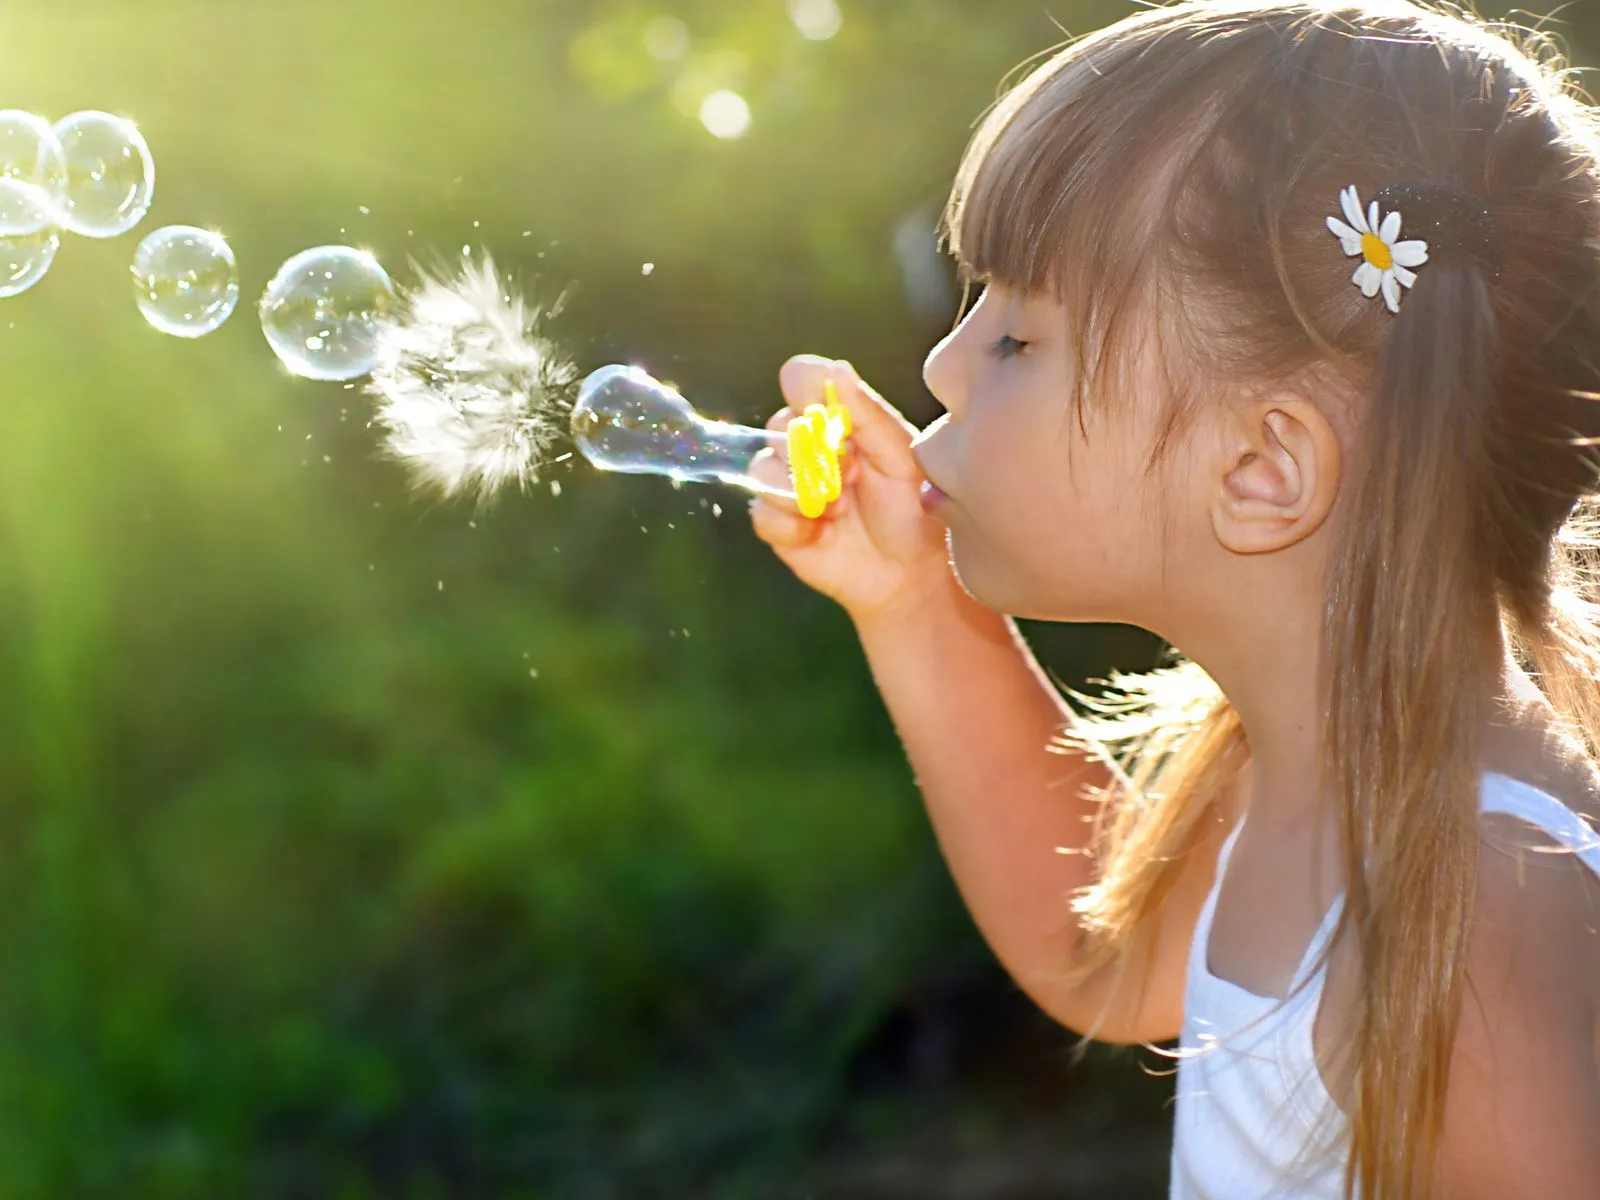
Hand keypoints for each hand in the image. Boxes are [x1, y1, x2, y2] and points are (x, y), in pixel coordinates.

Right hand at [749, 355, 953, 625]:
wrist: (908, 572)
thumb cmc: (911, 508)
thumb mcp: (902, 458)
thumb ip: (868, 415)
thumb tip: (836, 370)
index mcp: (836, 417)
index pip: (800, 379)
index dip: (806, 391)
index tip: (831, 419)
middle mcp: (804, 444)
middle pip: (778, 426)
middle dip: (816, 455)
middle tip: (853, 477)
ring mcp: (786, 483)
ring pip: (763, 470)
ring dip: (804, 493)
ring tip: (840, 510)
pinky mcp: (776, 524)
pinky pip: (762, 513)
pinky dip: (794, 526)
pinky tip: (824, 535)